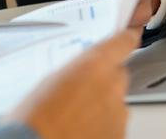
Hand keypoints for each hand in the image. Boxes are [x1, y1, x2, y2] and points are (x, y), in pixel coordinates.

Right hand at [6, 29, 140, 138]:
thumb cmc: (35, 118)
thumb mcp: (50, 80)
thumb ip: (76, 70)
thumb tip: (83, 73)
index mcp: (95, 64)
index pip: (124, 42)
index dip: (126, 38)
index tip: (130, 35)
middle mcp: (112, 86)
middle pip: (119, 74)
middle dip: (105, 80)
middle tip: (82, 91)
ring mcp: (118, 113)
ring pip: (116, 101)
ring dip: (102, 105)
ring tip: (75, 116)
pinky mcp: (119, 134)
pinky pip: (115, 124)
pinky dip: (103, 125)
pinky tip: (81, 130)